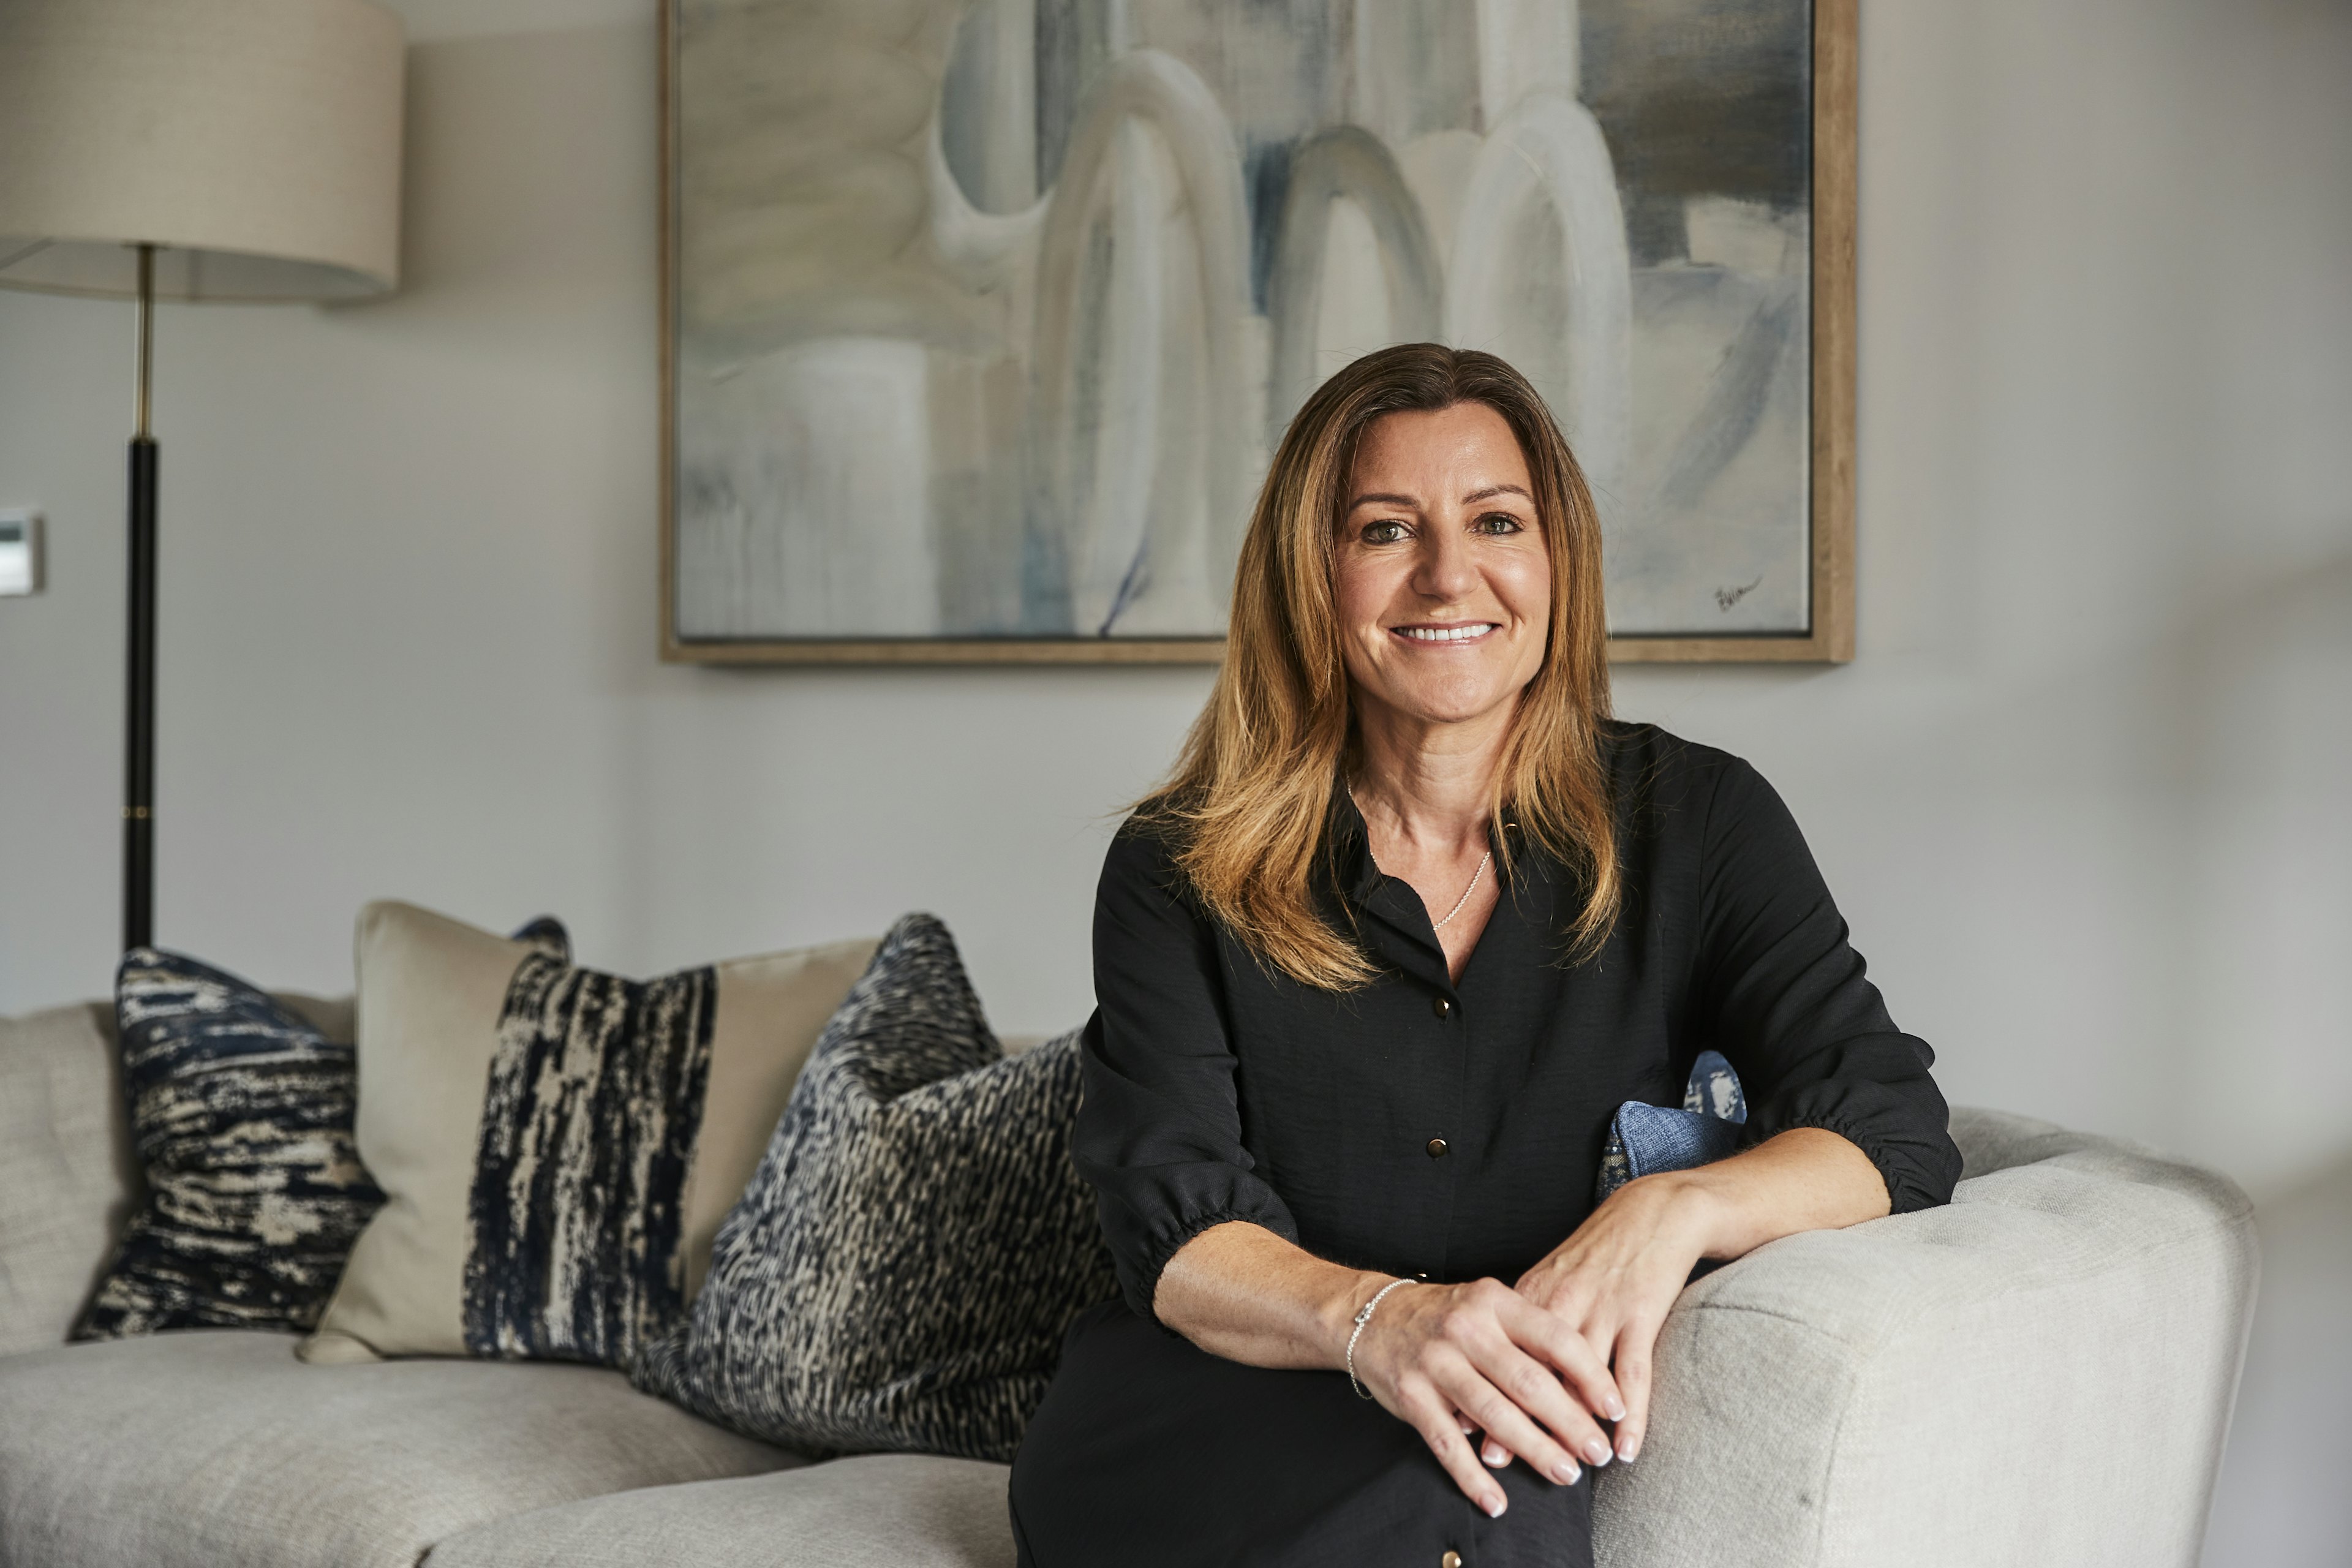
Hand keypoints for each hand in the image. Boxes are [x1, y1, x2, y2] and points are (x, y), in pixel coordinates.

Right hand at [1347, 1275, 1627, 1517]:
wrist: (1371, 1315)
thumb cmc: (1446, 1315)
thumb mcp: (1488, 1305)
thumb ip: (1529, 1335)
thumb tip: (1585, 1385)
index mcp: (1494, 1302)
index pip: (1555, 1338)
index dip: (1590, 1376)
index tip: (1615, 1408)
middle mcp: (1466, 1330)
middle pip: (1529, 1382)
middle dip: (1570, 1423)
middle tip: (1597, 1452)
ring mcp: (1436, 1363)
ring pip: (1494, 1416)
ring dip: (1534, 1451)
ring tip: (1565, 1474)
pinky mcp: (1411, 1396)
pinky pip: (1447, 1445)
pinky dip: (1472, 1477)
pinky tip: (1495, 1500)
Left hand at [1508, 1172, 1716, 1465]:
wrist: (1653, 1212)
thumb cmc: (1598, 1252)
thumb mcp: (1552, 1278)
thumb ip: (1525, 1320)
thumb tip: (1493, 1365)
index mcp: (1534, 1293)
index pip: (1499, 1350)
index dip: (1479, 1387)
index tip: (1460, 1426)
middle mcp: (1562, 1301)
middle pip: (1533, 1368)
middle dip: (1514, 1415)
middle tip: (1499, 1459)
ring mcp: (1603, 1309)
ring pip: (1581, 1378)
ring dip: (1574, 1425)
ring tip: (1566, 1467)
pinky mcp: (1641, 1314)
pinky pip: (1634, 1373)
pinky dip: (1631, 1415)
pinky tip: (1625, 1448)